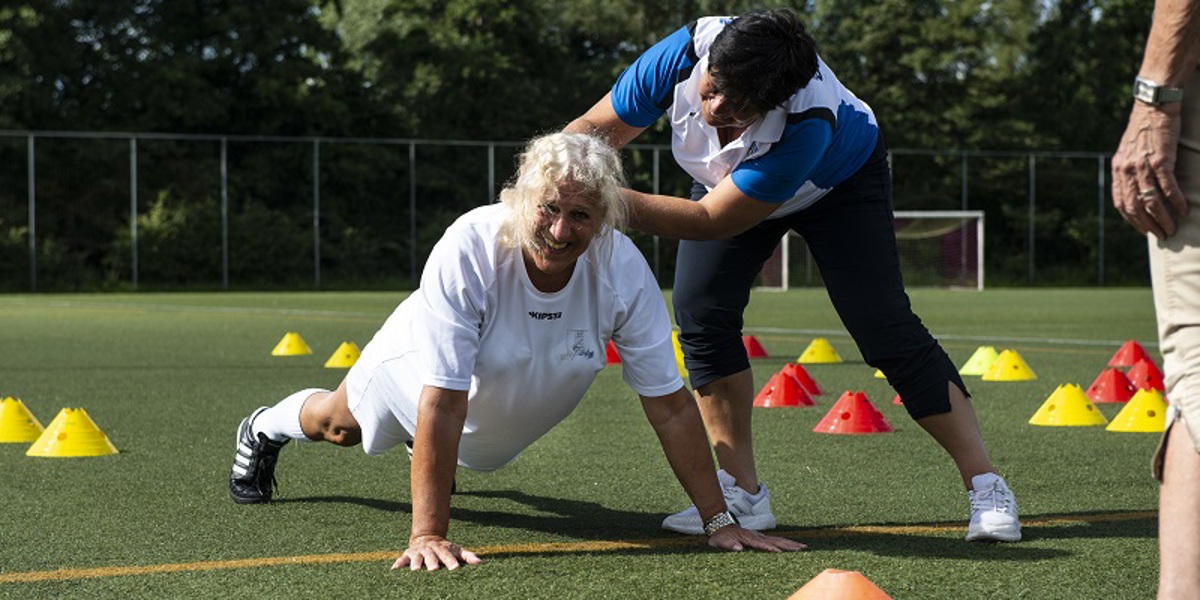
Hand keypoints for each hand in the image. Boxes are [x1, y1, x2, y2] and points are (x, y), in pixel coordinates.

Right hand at [392, 534, 482, 570]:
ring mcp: (418, 552)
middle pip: (432, 557)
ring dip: (416, 563)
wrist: (427, 538)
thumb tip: (480, 562)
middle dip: (432, 562)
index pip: (448, 556)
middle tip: (434, 570)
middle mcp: (430, 549)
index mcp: (442, 549)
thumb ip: (467, 556)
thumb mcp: (456, 550)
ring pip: (417, 558)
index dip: (451, 561)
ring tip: (416, 571)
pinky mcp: (407, 554)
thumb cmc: (444, 549)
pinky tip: (394, 570)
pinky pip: (401, 559)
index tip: (455, 568)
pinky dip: (398, 564)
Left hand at [707, 525, 806, 551]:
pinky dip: (784, 542)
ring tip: (803, 546)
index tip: (779, 552)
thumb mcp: (720, 541)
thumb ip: (729, 544)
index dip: (770, 548)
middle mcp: (756, 536)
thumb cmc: (720, 535)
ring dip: (790, 543)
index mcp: (748, 538)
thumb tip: (738, 548)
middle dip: (788, 545)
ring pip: (777, 539)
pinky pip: (775, 540)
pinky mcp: (760, 537)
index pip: (761, 544)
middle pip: (775, 540)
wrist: (720, 524)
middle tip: (801, 547)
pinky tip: (792, 545)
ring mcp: (759, 536)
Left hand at [1111, 102, 1187, 238]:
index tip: (1144, 230)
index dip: (1133, 220)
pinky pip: (1167, 186)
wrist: (1153, 104)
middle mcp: (1126, 169)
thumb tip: (1138, 190)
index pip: (1122, 203)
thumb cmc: (1146, 129)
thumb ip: (1130, 170)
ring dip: (1163, 218)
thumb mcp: (1130, 151)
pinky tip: (1183, 210)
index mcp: (1118, 169)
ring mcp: (1142, 165)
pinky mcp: (1160, 158)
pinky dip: (1175, 200)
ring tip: (1173, 228)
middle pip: (1135, 206)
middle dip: (1148, 225)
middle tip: (1162, 235)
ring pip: (1151, 200)